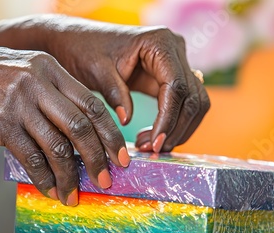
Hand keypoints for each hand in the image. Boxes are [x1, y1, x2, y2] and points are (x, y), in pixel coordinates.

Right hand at [0, 44, 129, 205]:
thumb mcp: (24, 70)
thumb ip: (52, 93)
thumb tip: (78, 132)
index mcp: (50, 68)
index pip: (92, 104)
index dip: (110, 133)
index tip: (121, 156)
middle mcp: (38, 83)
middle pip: (80, 126)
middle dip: (98, 158)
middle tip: (106, 180)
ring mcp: (19, 103)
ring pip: (57, 146)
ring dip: (69, 176)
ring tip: (73, 195)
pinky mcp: (0, 124)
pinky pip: (30, 158)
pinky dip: (43, 178)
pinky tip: (49, 189)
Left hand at [41, 16, 209, 152]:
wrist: (78, 41)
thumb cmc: (85, 50)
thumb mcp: (96, 71)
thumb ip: (114, 93)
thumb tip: (127, 120)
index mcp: (159, 42)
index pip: (176, 86)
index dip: (169, 118)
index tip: (155, 142)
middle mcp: (175, 49)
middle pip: (192, 97)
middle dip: (176, 129)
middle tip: (152, 150)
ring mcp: (176, 63)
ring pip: (195, 103)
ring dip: (178, 130)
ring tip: (150, 146)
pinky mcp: (170, 77)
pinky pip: (182, 105)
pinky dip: (172, 124)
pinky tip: (152, 139)